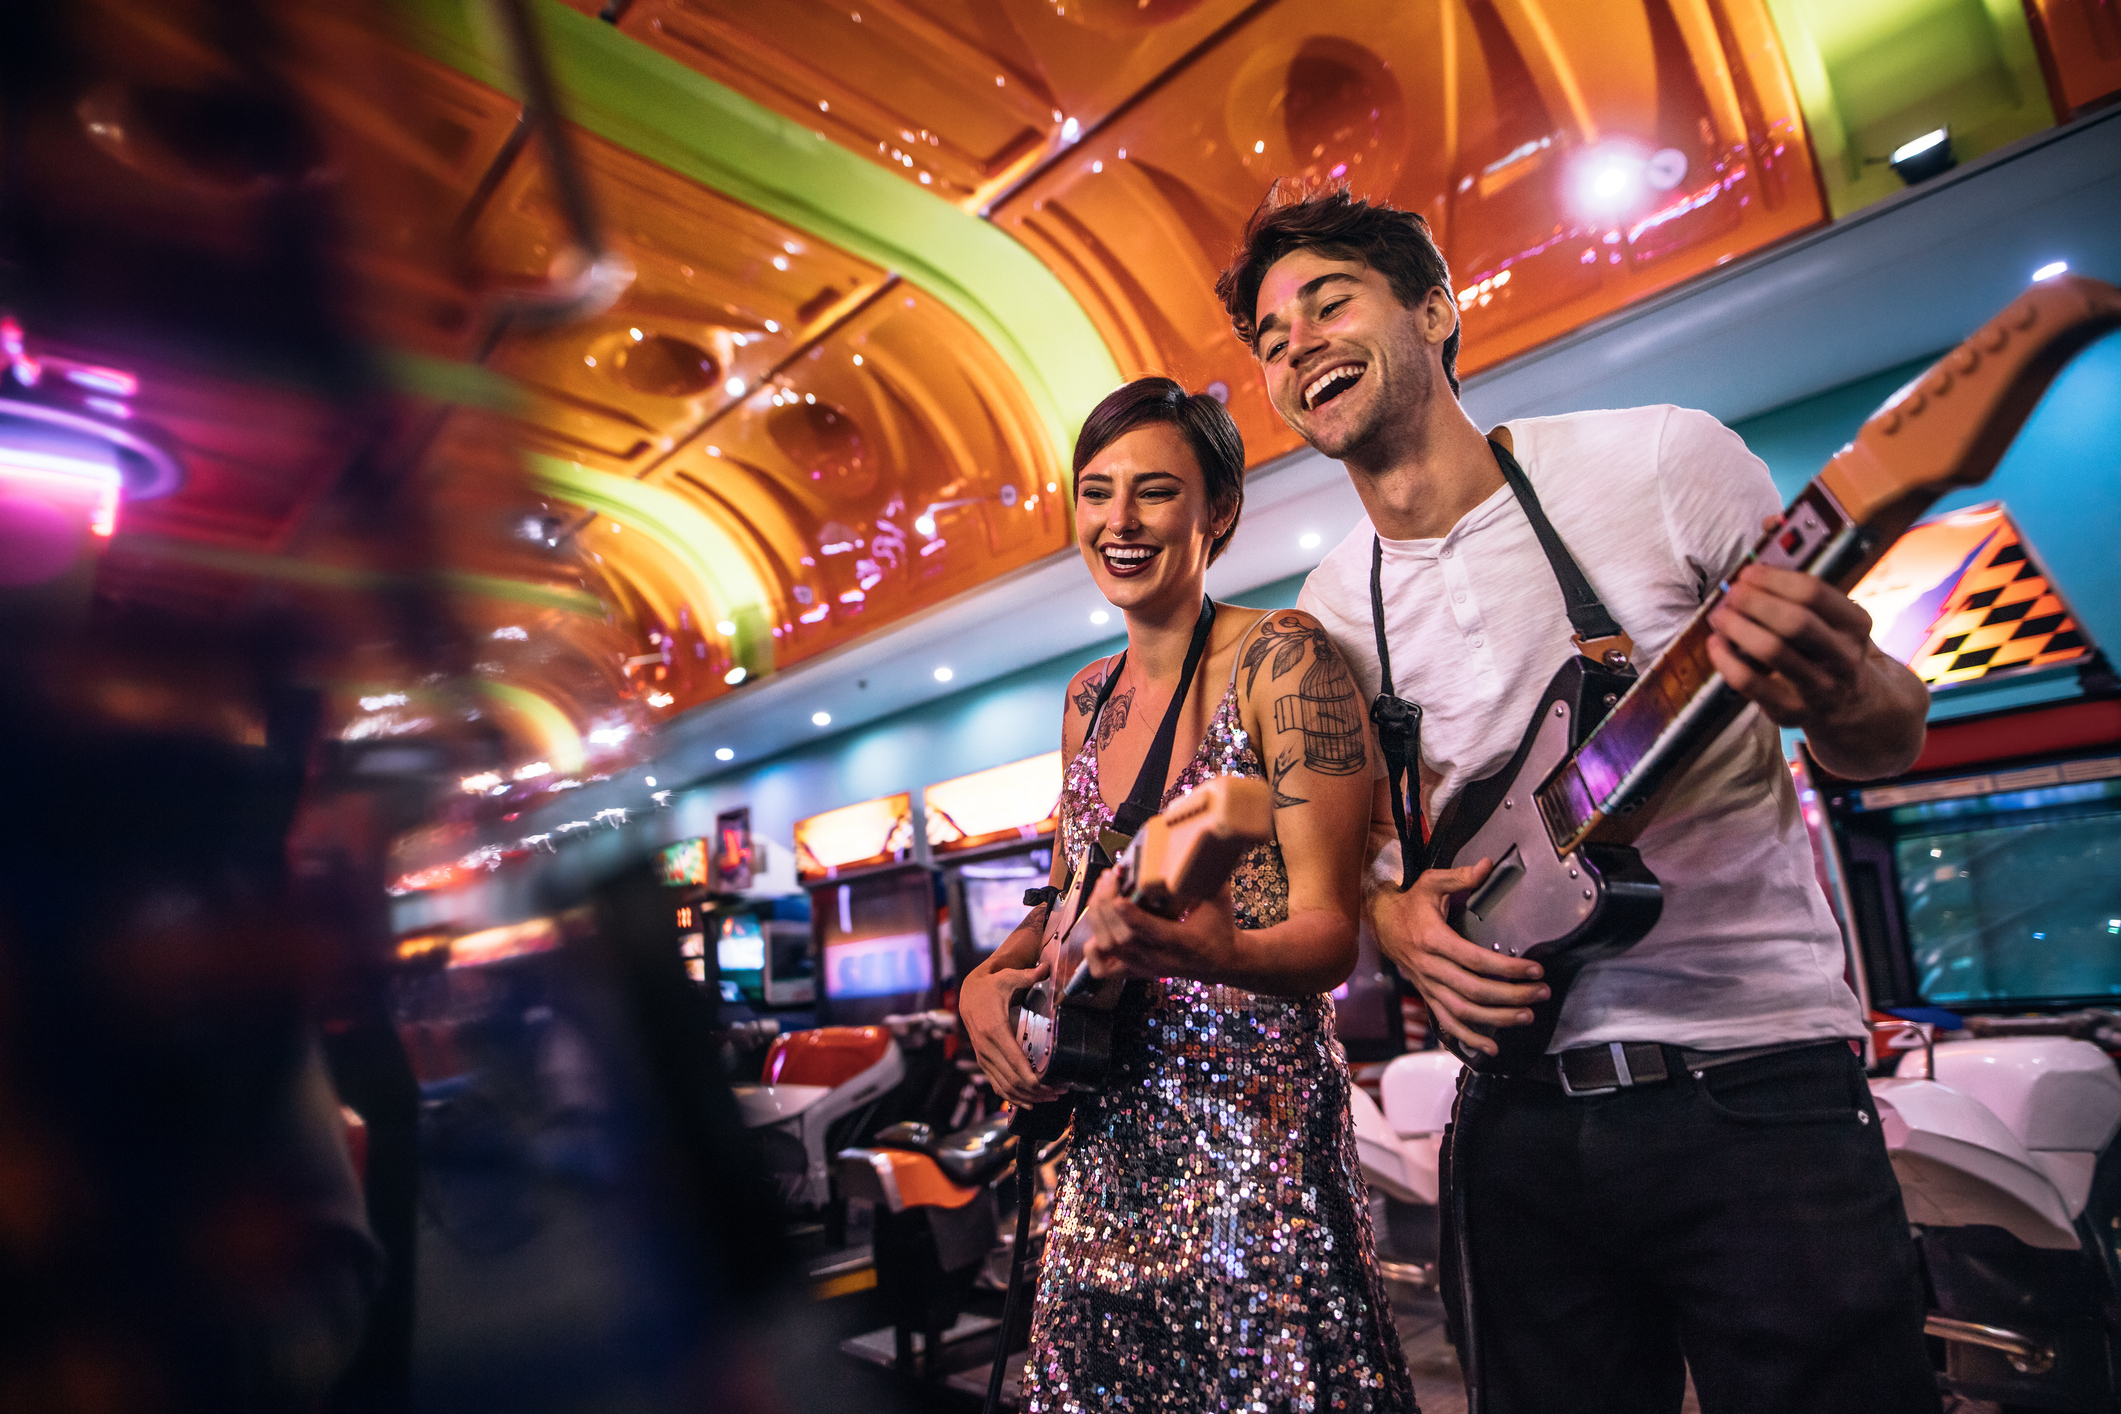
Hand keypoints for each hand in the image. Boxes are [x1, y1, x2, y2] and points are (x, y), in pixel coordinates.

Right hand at [961, 934, 1063, 1106]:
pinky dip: (1012, 1098)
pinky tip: (1029, 1103)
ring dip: (1028, 1098)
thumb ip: (1028, 975)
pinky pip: (997, 1085)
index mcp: (995, 1030)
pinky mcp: (983, 1061)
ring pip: (1005, 1087)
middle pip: (1013, 1081)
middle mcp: (986, 1048)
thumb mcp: (1008, 977)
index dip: (1036, 1080)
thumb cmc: (992, 985)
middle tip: (1060, 1093)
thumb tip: (1046, 968)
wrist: (969, 993)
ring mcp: (983, 1057)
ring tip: (1050, 1099)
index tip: (1055, 1085)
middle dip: (1038, 1092)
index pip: (1016, 1064)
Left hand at [1081, 874, 1237, 982]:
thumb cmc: (1218, 927)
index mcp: (1183, 942)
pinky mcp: (1136, 971)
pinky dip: (1093, 950)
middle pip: (1122, 939)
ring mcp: (1145, 967)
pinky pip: (1103, 969)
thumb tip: (1199, 845)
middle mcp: (1160, 958)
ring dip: (1098, 918)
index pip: (1153, 933)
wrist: (1220, 961)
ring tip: (1101, 891)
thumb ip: (1206, 876)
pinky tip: (1097, 928)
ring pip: (1109, 948)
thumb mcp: (1219, 900)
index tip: (1118, 896)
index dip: (1131, 916)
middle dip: (1107, 906)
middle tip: (1108, 879)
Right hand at [1371, 858, 1547, 1056]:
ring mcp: (1426, 985)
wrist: (1380, 922)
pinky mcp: (1426, 995)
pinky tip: (1491, 1048)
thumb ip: (1460, 876)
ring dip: (1496, 1019)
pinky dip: (1468, 1039)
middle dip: (1511, 996)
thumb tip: (1488, 866)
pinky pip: (1447, 1022)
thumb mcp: (1431, 882)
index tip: (1534, 970)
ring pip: (1462, 1012)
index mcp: (1432, 939)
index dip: (1507, 968)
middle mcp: (1428, 967)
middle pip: (1473, 991)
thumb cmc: (1410, 902)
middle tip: (1540, 994)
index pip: (1475, 960)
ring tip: (1525, 1016)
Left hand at [1706, 526, 1876, 729]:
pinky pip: (1752, 686)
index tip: (1748, 571)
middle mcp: (1843, 657)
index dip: (1775, 579)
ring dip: (1738, 628)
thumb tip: (1771, 521)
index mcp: (1856, 625)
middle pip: (1794, 622)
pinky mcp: (1792, 713)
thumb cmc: (1831, 646)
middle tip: (1731, 593)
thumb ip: (1801, 570)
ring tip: (1719, 614)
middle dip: (1754, 603)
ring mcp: (1819, 689)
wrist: (1858, 708)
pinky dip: (1727, 662)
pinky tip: (1715, 644)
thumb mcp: (1833, 612)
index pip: (1815, 594)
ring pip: (1773, 653)